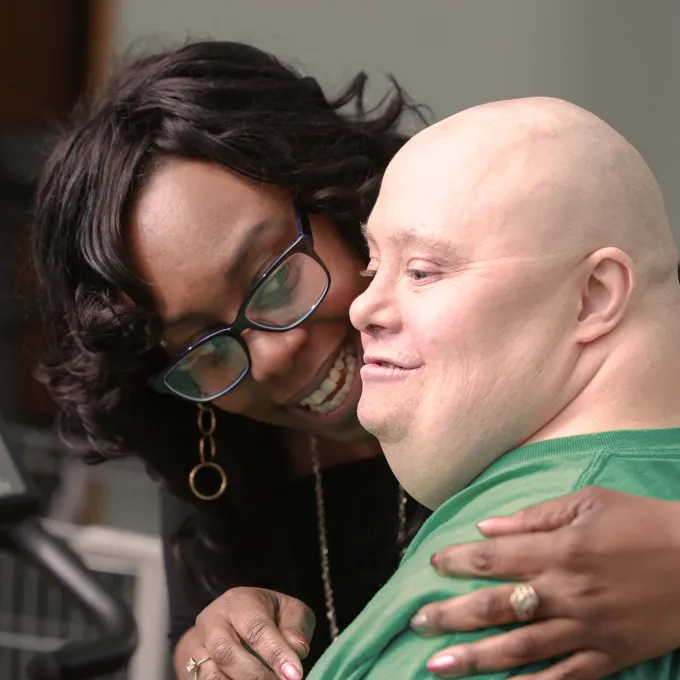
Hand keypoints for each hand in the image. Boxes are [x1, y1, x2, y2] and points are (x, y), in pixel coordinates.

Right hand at [177, 587, 314, 679]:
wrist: (229, 621)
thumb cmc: (266, 615)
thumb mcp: (288, 610)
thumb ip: (295, 626)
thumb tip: (297, 648)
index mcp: (239, 601)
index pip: (256, 627)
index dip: (276, 653)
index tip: (295, 675)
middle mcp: (212, 621)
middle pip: (226, 652)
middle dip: (256, 676)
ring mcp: (197, 645)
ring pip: (211, 674)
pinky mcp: (190, 666)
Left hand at [410, 487, 679, 678]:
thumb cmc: (641, 522)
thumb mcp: (588, 502)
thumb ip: (534, 517)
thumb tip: (486, 527)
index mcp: (559, 550)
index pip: (494, 558)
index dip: (458, 561)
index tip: (433, 564)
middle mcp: (565, 593)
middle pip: (496, 607)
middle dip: (452, 615)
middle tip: (417, 622)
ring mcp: (586, 629)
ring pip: (521, 648)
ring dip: (476, 658)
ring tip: (437, 666)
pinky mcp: (609, 656)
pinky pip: (566, 679)